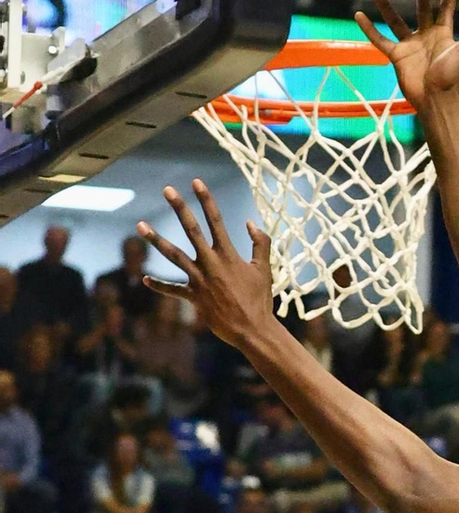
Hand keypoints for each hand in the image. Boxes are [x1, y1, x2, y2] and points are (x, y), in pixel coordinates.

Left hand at [139, 180, 275, 351]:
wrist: (254, 331)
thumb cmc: (261, 300)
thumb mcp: (265, 269)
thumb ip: (260, 244)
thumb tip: (251, 223)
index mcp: (229, 255)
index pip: (216, 220)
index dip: (206, 200)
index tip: (196, 182)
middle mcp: (212, 264)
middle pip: (192, 230)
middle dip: (180, 208)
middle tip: (167, 189)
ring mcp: (200, 280)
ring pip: (173, 255)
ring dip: (156, 240)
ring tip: (140, 225)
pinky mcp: (194, 298)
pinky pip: (173, 290)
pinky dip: (160, 286)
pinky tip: (145, 279)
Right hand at [355, 0, 458, 111]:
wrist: (435, 99)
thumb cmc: (452, 76)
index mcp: (443, 34)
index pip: (446, 9)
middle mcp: (426, 37)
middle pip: (422, 10)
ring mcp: (410, 46)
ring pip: (396, 21)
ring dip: (386, 6)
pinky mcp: (397, 56)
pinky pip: (379, 40)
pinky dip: (368, 29)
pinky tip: (358, 15)